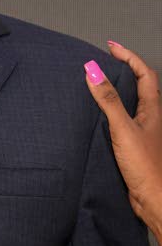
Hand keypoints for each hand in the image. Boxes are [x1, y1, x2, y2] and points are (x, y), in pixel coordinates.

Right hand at [85, 42, 161, 240]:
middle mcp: (150, 118)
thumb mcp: (123, 128)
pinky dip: (109, 111)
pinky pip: (121, 120)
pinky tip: (96, 116)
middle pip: (140, 85)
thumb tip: (92, 71)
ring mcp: (142, 131)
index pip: (144, 73)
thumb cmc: (145, 166)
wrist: (154, 200)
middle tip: (104, 59)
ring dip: (116, 89)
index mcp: (153, 109)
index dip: (128, 57)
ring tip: (97, 81)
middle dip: (124, 68)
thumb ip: (108, 100)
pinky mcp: (133, 145)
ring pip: (131, 103)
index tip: (110, 46)